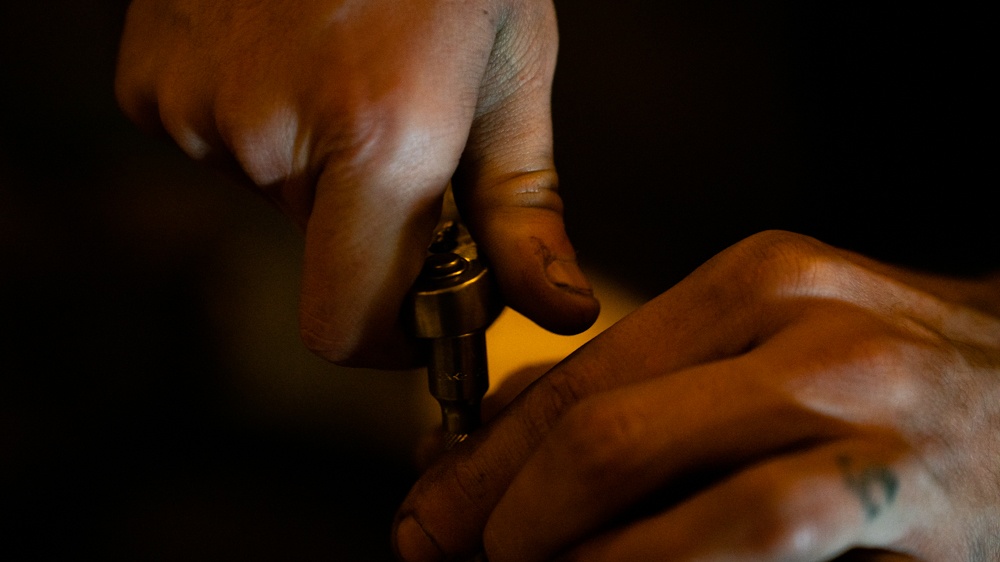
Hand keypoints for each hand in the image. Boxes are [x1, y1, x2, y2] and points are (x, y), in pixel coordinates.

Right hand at [115, 0, 598, 366]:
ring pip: (270, 192)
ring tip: (343, 65)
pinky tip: (286, 49)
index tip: (416, 310)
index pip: (345, 325)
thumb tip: (556, 314)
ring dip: (312, 159)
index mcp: (384, 133)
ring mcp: (196, 102)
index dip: (385, 338)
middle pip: (320, 252)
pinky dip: (256, 119)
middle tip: (398, 124)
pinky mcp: (147, 81)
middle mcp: (272, 130)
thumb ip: (524, 210)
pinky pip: (215, 143)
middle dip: (366, 215)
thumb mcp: (509, 74)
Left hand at [393, 230, 999, 560]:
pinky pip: (749, 532)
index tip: (429, 508)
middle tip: (444, 554)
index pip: (578, 373)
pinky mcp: (894, 485)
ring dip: (560, 546)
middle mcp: (796, 323)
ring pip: (646, 473)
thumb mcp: (766, 353)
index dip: (485, 454)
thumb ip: (647, 389)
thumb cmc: (894, 384)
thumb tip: (510, 449)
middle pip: (594, 423)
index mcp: (753, 281)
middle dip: (496, 507)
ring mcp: (849, 399)